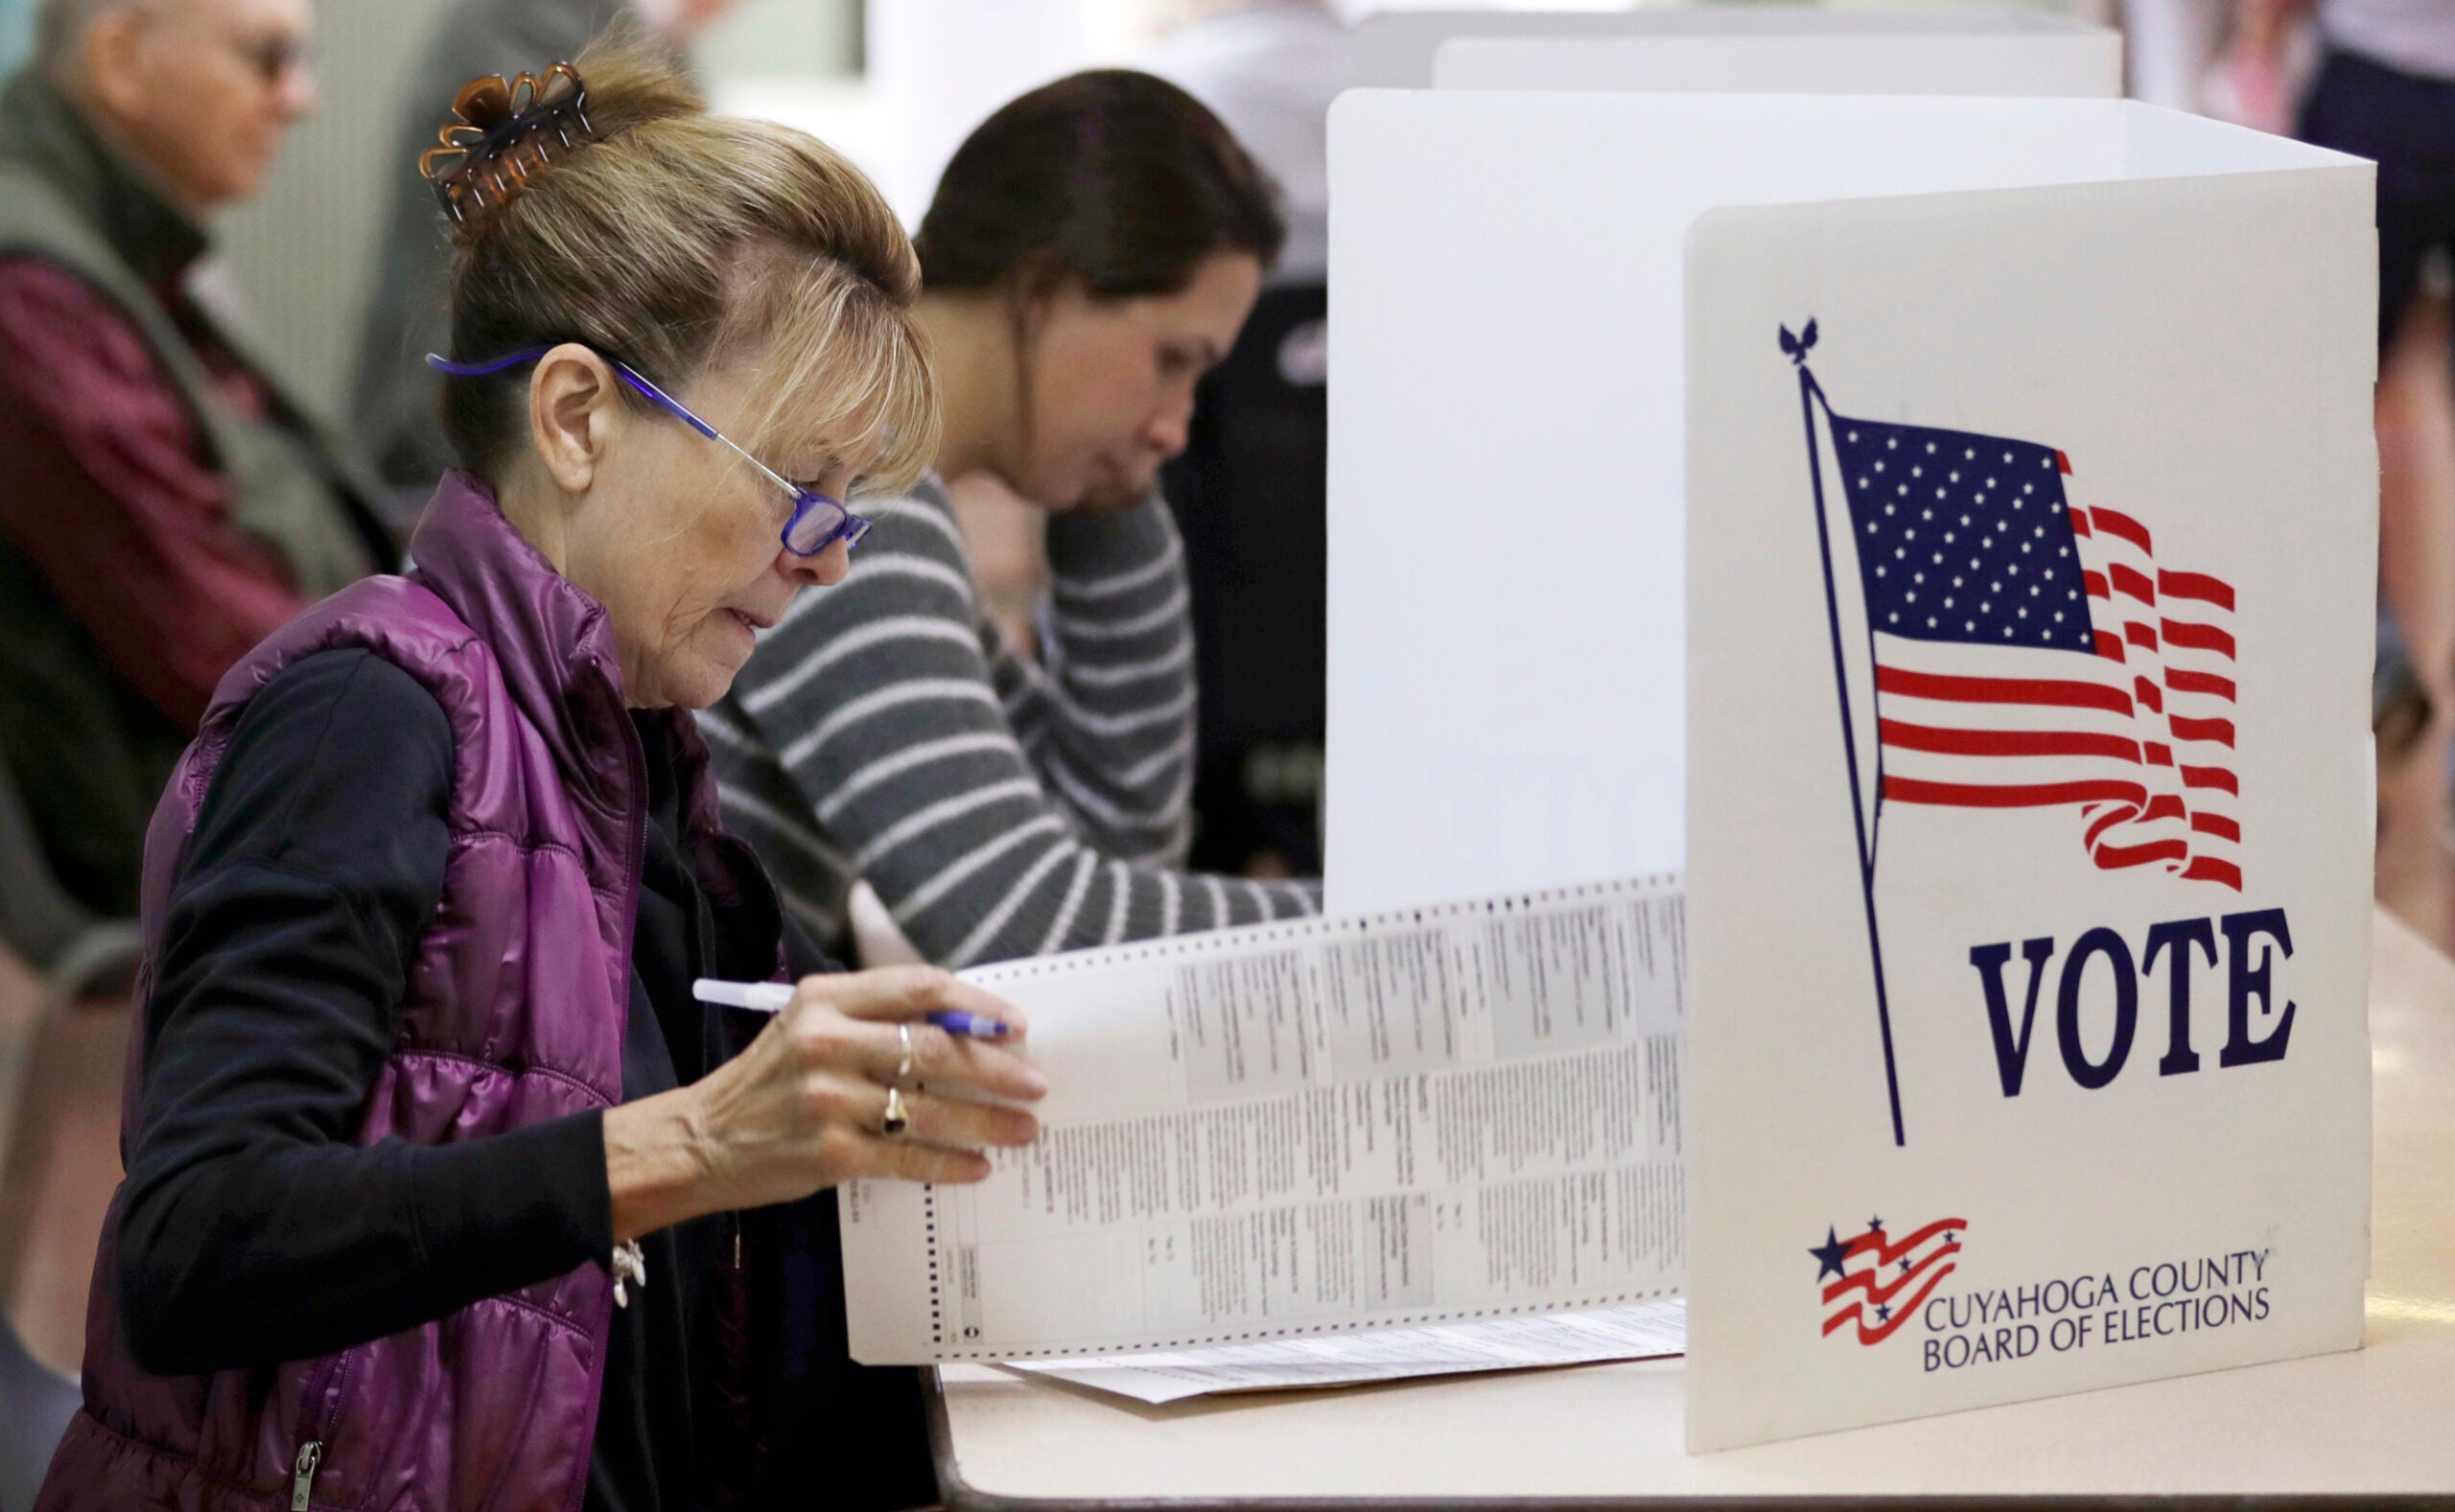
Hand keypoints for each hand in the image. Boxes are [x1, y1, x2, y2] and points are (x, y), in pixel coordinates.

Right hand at [604, 967, 1044, 1239]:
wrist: (699, 1140)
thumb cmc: (769, 1079)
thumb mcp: (810, 1024)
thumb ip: (875, 1018)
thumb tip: (965, 1029)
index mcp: (826, 998)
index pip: (920, 987)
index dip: (977, 1006)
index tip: (1017, 1025)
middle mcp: (827, 1042)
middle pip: (937, 1050)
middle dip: (998, 1068)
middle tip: (1036, 1083)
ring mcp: (827, 1100)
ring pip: (932, 1110)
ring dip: (989, 1121)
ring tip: (1024, 1129)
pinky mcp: (828, 1153)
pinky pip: (908, 1158)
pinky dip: (951, 1164)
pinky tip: (979, 1167)